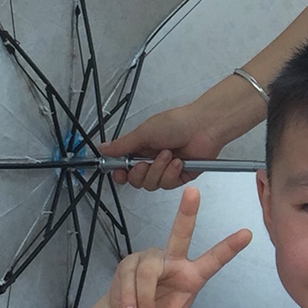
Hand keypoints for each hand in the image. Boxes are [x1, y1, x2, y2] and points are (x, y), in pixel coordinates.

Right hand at [101, 101, 230, 189]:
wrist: (204, 127)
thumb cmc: (177, 123)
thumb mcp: (145, 132)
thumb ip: (123, 145)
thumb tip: (103, 148)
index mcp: (141, 147)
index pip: (124, 167)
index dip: (120, 173)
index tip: (120, 172)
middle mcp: (152, 159)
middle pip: (136, 180)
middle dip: (141, 173)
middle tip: (145, 162)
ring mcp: (166, 169)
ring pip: (152, 184)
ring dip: (159, 169)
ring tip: (168, 155)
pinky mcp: (179, 176)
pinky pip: (168, 184)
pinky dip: (172, 173)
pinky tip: (178, 161)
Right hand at [106, 187, 251, 307]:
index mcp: (192, 274)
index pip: (214, 259)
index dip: (230, 247)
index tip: (248, 234)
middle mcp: (173, 261)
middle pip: (180, 234)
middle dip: (187, 212)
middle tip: (194, 192)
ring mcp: (150, 259)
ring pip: (148, 272)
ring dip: (144, 298)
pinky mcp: (129, 263)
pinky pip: (129, 279)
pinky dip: (129, 299)